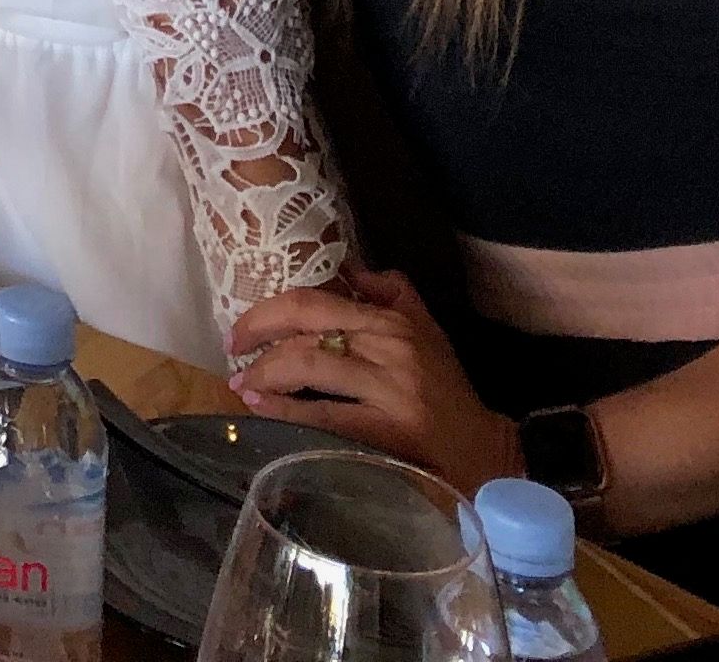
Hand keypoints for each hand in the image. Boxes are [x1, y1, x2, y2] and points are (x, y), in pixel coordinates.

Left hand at [228, 266, 523, 490]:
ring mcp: (391, 388)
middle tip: (233, 351)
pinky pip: (326, 415)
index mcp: (393, 321)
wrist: (485, 451)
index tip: (243, 327)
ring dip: (264, 374)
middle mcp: (391, 347)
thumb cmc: (448, 392)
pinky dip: (286, 411)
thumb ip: (392, 293)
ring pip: (310, 365)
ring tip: (242, 385)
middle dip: (258, 333)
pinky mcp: (391, 430)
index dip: (270, 309)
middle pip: (307, 325)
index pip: (316, 299)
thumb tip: (350, 267)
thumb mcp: (426, 331)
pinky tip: (262, 410)